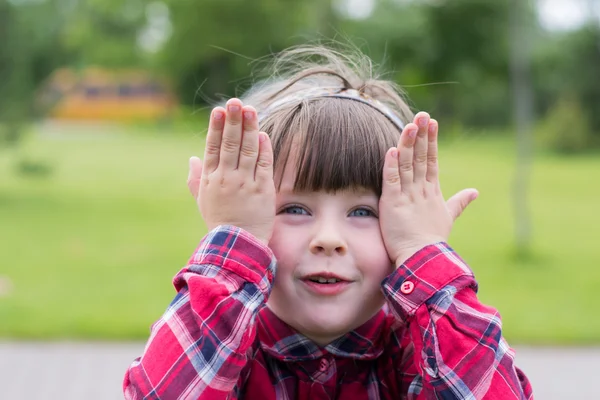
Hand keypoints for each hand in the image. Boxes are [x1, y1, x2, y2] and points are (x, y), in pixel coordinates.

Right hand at [187, 98, 275, 244]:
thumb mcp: (203, 201)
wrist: (237, 245)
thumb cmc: (220, 222)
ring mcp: (245, 184)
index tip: (218, 110)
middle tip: (234, 102)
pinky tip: (263, 134)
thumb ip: (197, 179)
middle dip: (232, 121)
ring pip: (247, 150)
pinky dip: (264, 149)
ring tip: (250, 109)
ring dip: (249, 128)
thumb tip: (192, 159)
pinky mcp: (263, 190)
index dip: (216, 127)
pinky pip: (264, 165)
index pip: (213, 147)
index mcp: (211, 179)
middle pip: (230, 144)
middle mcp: (226, 179)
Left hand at [379, 112, 477, 265]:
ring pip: (408, 165)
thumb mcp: (447, 216)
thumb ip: (459, 202)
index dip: (431, 141)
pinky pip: (392, 181)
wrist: (424, 260)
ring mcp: (408, 196)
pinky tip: (392, 150)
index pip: (432, 160)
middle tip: (422, 114)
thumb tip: (475, 191)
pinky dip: (392, 166)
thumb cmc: (433, 240)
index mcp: (432, 191)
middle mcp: (421, 190)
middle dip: (422, 135)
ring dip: (409, 144)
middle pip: (422, 157)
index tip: (431, 122)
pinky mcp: (393, 204)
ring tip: (410, 125)